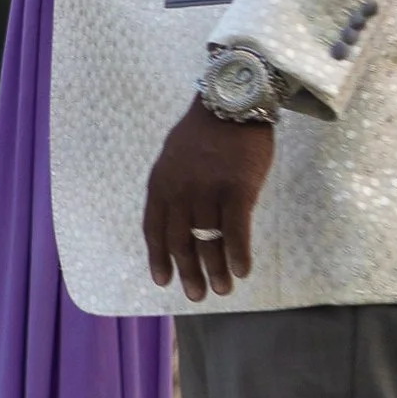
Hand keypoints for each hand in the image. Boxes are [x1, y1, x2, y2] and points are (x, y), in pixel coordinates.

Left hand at [143, 101, 275, 300]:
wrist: (232, 101)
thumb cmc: (205, 131)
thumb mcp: (174, 157)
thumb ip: (174, 187)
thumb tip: (178, 220)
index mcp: (161, 182)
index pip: (154, 228)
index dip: (157, 257)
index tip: (162, 281)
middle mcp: (180, 190)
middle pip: (180, 241)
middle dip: (188, 272)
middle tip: (197, 295)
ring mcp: (208, 190)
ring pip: (208, 240)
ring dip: (215, 270)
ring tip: (222, 289)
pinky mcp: (238, 189)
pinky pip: (236, 230)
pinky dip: (239, 254)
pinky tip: (242, 270)